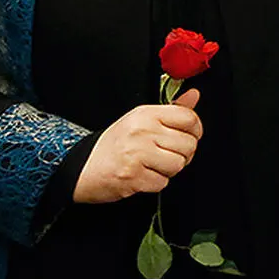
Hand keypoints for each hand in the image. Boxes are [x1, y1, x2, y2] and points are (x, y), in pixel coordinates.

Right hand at [73, 89, 202, 203]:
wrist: (83, 167)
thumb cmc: (114, 144)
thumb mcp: (141, 119)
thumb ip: (172, 109)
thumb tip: (194, 96)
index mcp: (146, 114)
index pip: (188, 118)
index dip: (196, 130)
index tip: (190, 136)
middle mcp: (143, 131)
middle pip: (188, 145)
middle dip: (182, 154)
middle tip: (166, 154)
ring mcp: (137, 154)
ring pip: (178, 165)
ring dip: (169, 170)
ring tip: (153, 165)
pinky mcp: (133, 176)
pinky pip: (163, 183)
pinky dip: (155, 182)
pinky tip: (143, 175)